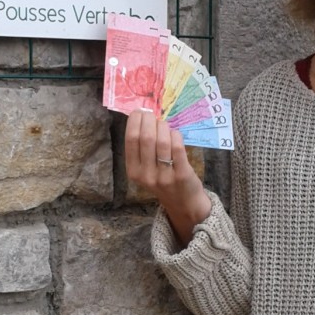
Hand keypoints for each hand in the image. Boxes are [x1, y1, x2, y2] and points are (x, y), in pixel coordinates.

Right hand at [124, 110, 211, 246]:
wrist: (183, 203)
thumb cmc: (162, 179)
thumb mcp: (145, 169)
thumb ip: (141, 148)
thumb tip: (141, 116)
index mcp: (133, 171)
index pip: (131, 140)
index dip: (135, 121)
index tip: (139, 112)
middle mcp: (146, 175)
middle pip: (145, 138)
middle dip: (149, 120)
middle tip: (153, 114)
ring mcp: (164, 175)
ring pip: (162, 141)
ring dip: (164, 126)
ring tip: (164, 125)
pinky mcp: (181, 174)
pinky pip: (178, 147)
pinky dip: (176, 135)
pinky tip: (174, 134)